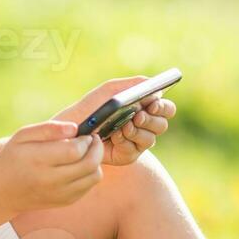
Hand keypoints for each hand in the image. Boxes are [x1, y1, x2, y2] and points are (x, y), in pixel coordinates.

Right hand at [0, 120, 103, 215]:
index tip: (85, 134)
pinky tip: (80, 166)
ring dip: (96, 162)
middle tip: (93, 140)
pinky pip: (89, 187)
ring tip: (87, 153)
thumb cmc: (13, 157)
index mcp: (38, 160)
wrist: (2, 191)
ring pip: (93, 177)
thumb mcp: (22, 136)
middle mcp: (50, 180)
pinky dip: (90, 174)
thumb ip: (48, 129)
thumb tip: (75, 128)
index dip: (86, 140)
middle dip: (97, 149)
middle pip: (89, 164)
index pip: (75, 150)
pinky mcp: (65, 202)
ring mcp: (59, 194)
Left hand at [56, 77, 176, 167]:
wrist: (73, 129)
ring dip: (137, 131)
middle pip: (162, 124)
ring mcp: (137, 141)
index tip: (153, 104)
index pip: (166, 108)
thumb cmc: (92, 106)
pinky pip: (135, 149)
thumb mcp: (111, 90)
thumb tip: (155, 84)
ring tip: (123, 127)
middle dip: (151, 120)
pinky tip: (114, 137)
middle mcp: (144, 125)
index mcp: (144, 107)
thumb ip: (134, 84)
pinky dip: (125, 141)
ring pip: (151, 138)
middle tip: (138, 117)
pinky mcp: (128, 154)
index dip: (163, 107)